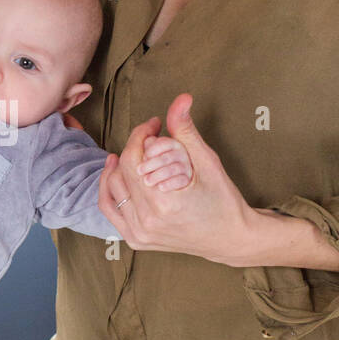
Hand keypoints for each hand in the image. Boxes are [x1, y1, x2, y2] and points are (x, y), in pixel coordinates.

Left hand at [98, 94, 257, 264]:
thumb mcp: (207, 162)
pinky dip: (109, 190)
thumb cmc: (223, 200)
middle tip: (147, 137)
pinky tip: (115, 173)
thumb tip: (181, 99)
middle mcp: (146, 221)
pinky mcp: (137, 239)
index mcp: (163, 203)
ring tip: (128, 152)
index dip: (139, 135)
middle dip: (132, 147)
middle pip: (121, 173)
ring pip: (111, 190)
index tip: (153, 124)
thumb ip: (186, 131)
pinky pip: (110, 210)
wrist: (230, 238)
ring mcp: (139, 234)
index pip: (133, 159)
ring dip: (116, 167)